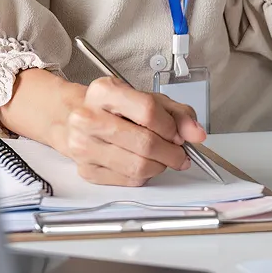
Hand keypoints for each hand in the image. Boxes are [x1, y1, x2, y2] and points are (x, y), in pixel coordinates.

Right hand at [61, 77, 206, 186]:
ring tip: (162, 158)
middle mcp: (88, 117)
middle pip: (145, 143)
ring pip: (138, 167)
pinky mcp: (87, 170)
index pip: (147, 110)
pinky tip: (143, 163)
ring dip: (160, 166)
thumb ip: (176, 113)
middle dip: (171, 152)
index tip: (178, 134)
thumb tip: (196, 133)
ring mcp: (84, 146)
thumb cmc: (114, 107)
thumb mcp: (147, 99)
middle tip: (179, 152)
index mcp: (103, 91)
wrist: (75, 116)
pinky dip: (144, 176)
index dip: (170, 126)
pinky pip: (128, 180)